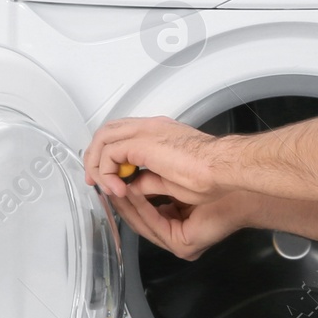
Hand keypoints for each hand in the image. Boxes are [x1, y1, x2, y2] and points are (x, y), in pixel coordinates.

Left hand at [83, 115, 237, 205]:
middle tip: (94, 180)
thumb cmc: (211, 174)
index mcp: (161, 132)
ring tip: (104, 187)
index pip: (124, 133)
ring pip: (104, 140)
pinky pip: (109, 154)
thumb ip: (150, 180)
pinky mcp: (141, 143)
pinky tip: (117, 189)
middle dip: (96, 157)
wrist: (222, 167)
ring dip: (98, 165)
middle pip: (108, 132)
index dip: (110, 155)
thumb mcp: (172, 182)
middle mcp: (150, 128)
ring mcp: (145, 132)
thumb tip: (133, 186)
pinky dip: (107, 173)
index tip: (109, 177)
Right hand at [110, 181, 254, 261]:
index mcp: (174, 223)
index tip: (112, 180)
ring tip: (116, 185)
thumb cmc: (216, 186)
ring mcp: (178, 245)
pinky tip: (132, 191)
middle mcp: (174, 237)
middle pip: (139, 220)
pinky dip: (143, 207)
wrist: (240, 192)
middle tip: (107, 184)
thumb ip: (150, 184)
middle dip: (122, 201)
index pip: (143, 213)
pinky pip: (156, 225)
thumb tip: (125, 179)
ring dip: (128, 203)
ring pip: (144, 224)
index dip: (125, 198)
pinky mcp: (182, 245)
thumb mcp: (173, 183)